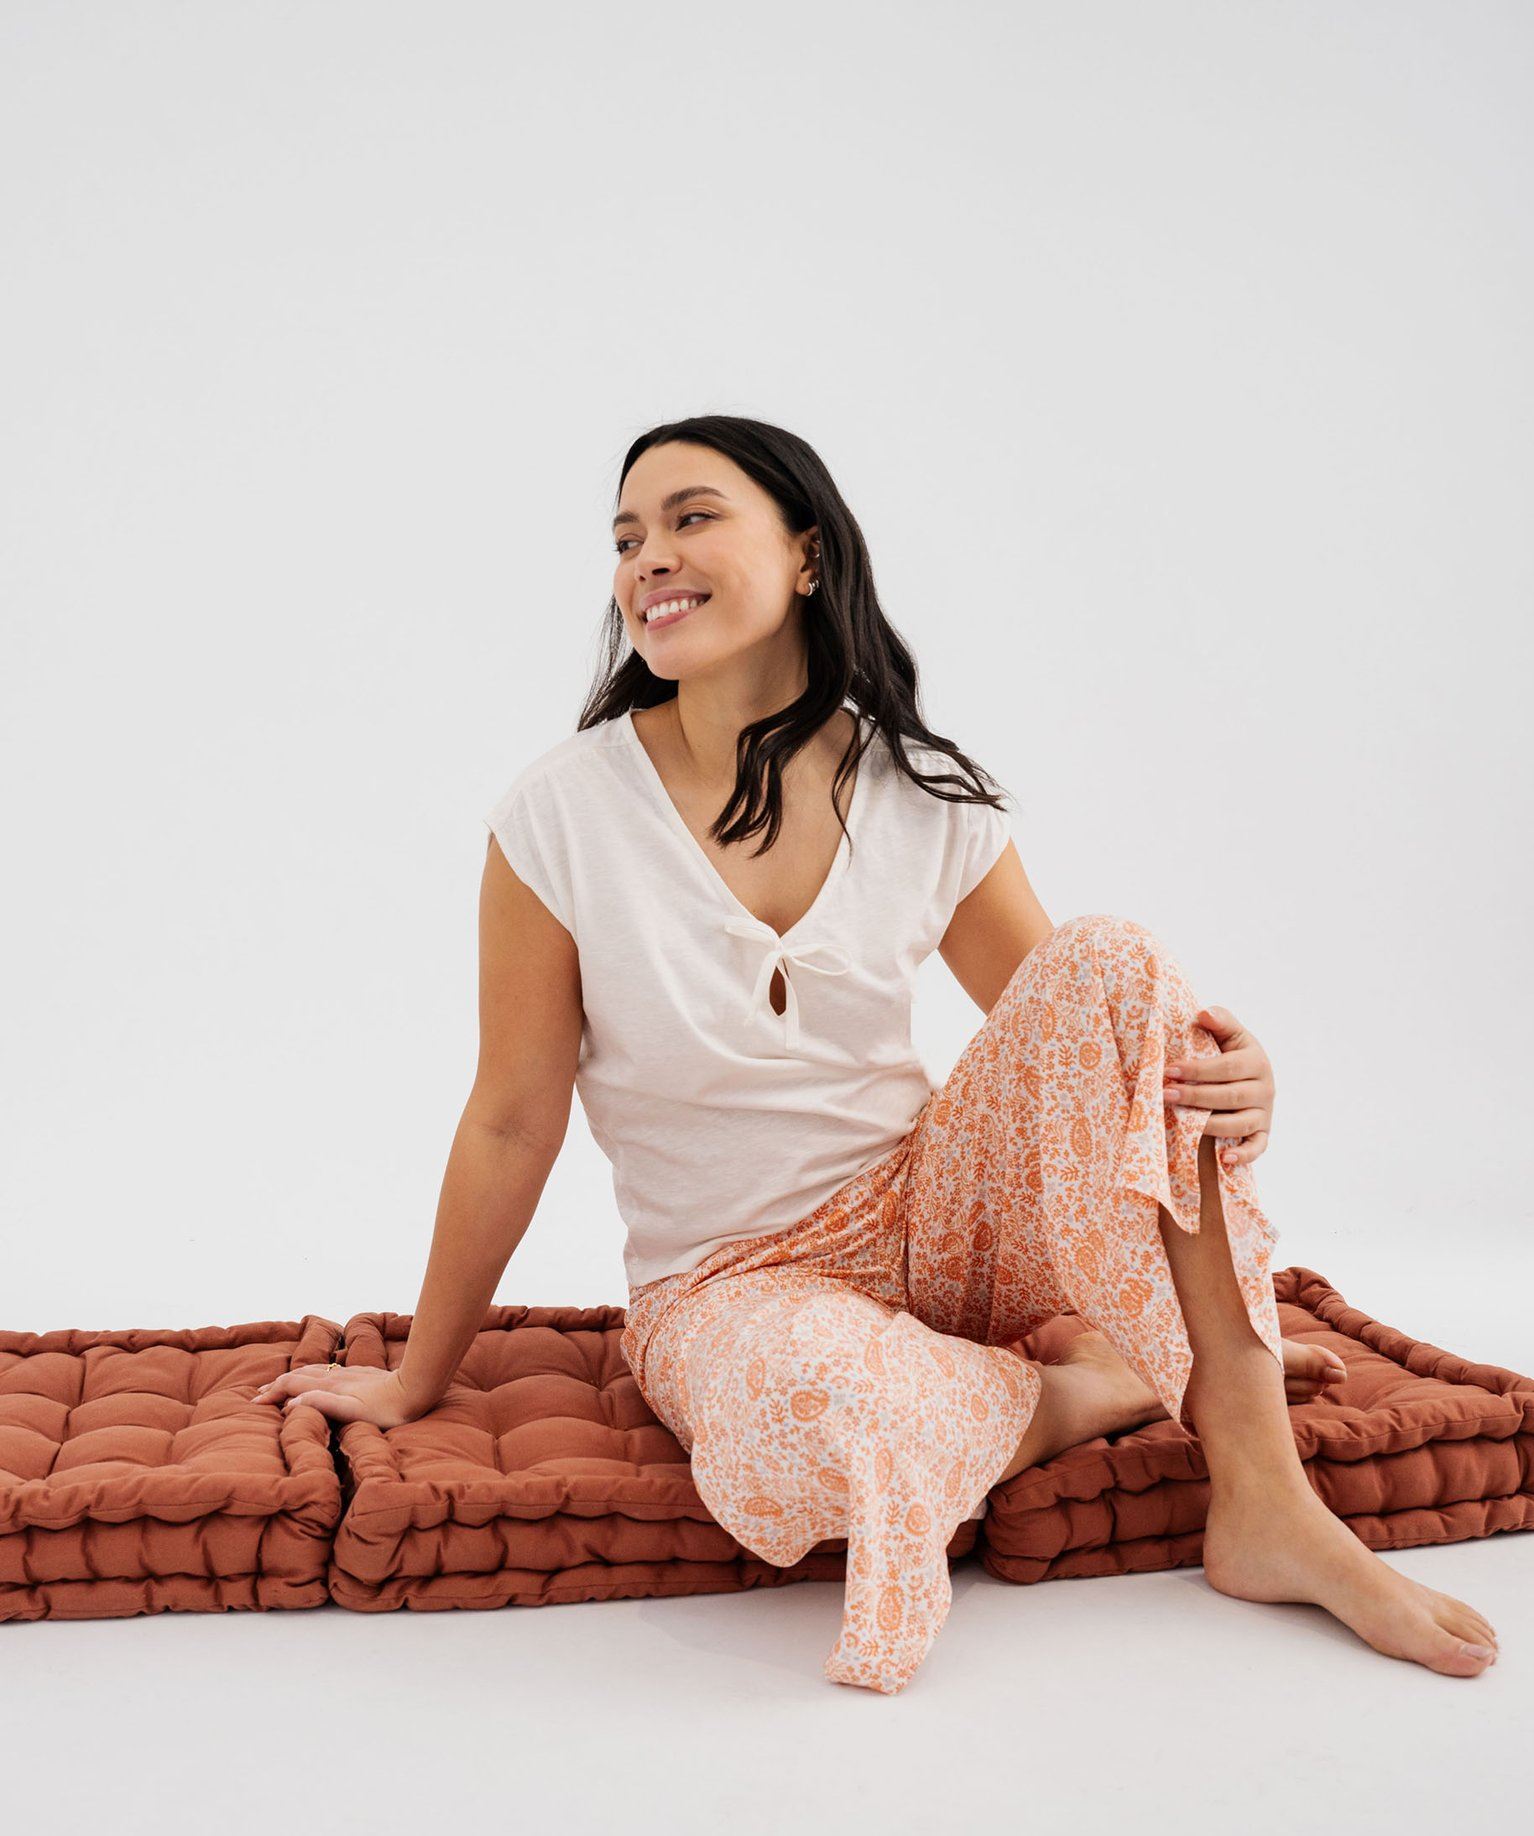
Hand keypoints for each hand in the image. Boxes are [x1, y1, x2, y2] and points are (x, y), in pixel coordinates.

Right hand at [250, 1364, 423, 1428]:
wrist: (416, 1389)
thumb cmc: (387, 1408)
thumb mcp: (352, 1411)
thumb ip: (322, 1404)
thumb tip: (291, 1403)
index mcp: (331, 1386)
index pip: (293, 1385)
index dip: (273, 1392)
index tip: (256, 1403)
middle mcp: (337, 1376)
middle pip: (300, 1375)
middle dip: (279, 1383)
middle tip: (261, 1393)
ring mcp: (349, 1373)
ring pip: (314, 1371)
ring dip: (294, 1377)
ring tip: (282, 1384)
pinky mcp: (361, 1374)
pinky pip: (328, 1371)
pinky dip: (313, 1375)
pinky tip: (319, 1377)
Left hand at [1162, 1004, 1274, 1168]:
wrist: (1243, 1078)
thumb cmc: (1227, 1053)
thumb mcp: (1228, 1035)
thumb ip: (1220, 1021)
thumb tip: (1203, 1012)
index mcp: (1256, 1060)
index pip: (1227, 1067)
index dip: (1198, 1069)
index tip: (1169, 1070)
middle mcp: (1265, 1088)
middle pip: (1230, 1096)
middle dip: (1195, 1096)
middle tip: (1164, 1094)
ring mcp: (1265, 1113)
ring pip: (1239, 1124)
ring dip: (1209, 1124)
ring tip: (1180, 1120)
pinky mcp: (1263, 1134)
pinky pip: (1257, 1148)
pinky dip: (1243, 1155)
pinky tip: (1224, 1159)